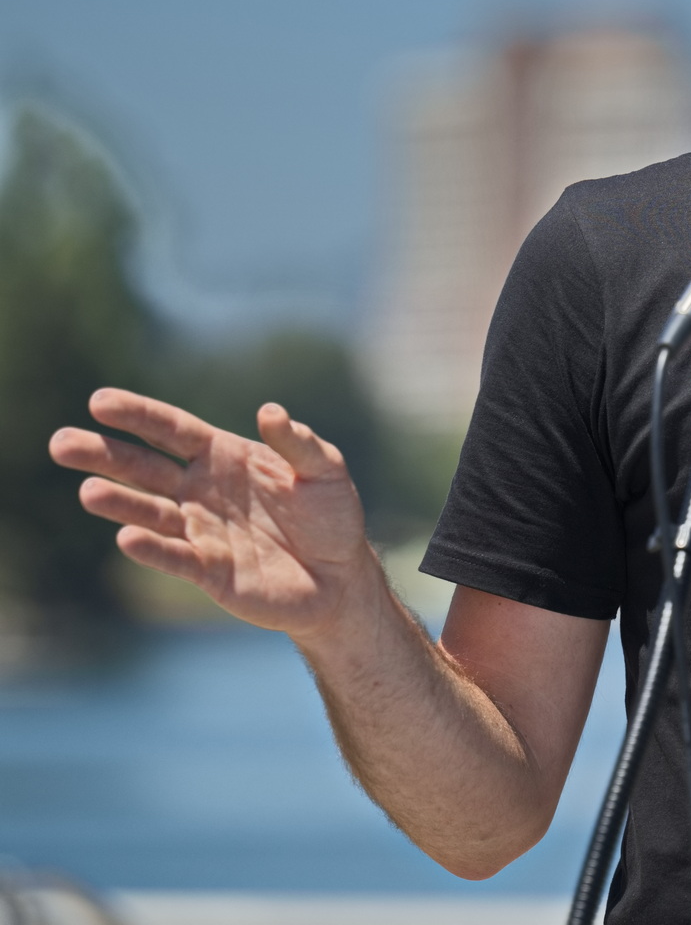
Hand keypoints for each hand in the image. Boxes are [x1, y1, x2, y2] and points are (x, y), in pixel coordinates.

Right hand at [51, 388, 378, 643]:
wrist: (341, 576)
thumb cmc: (332, 515)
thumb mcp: (325, 470)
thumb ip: (298, 442)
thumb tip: (269, 411)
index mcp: (224, 458)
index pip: (172, 430)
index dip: (138, 415)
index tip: (99, 401)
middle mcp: (203, 492)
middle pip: (145, 469)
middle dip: (104, 455)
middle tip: (61, 443)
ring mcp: (201, 531)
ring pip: (150, 513)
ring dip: (120, 503)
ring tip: (88, 490)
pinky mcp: (209, 571)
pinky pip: (175, 557)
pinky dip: (152, 548)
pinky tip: (128, 537)